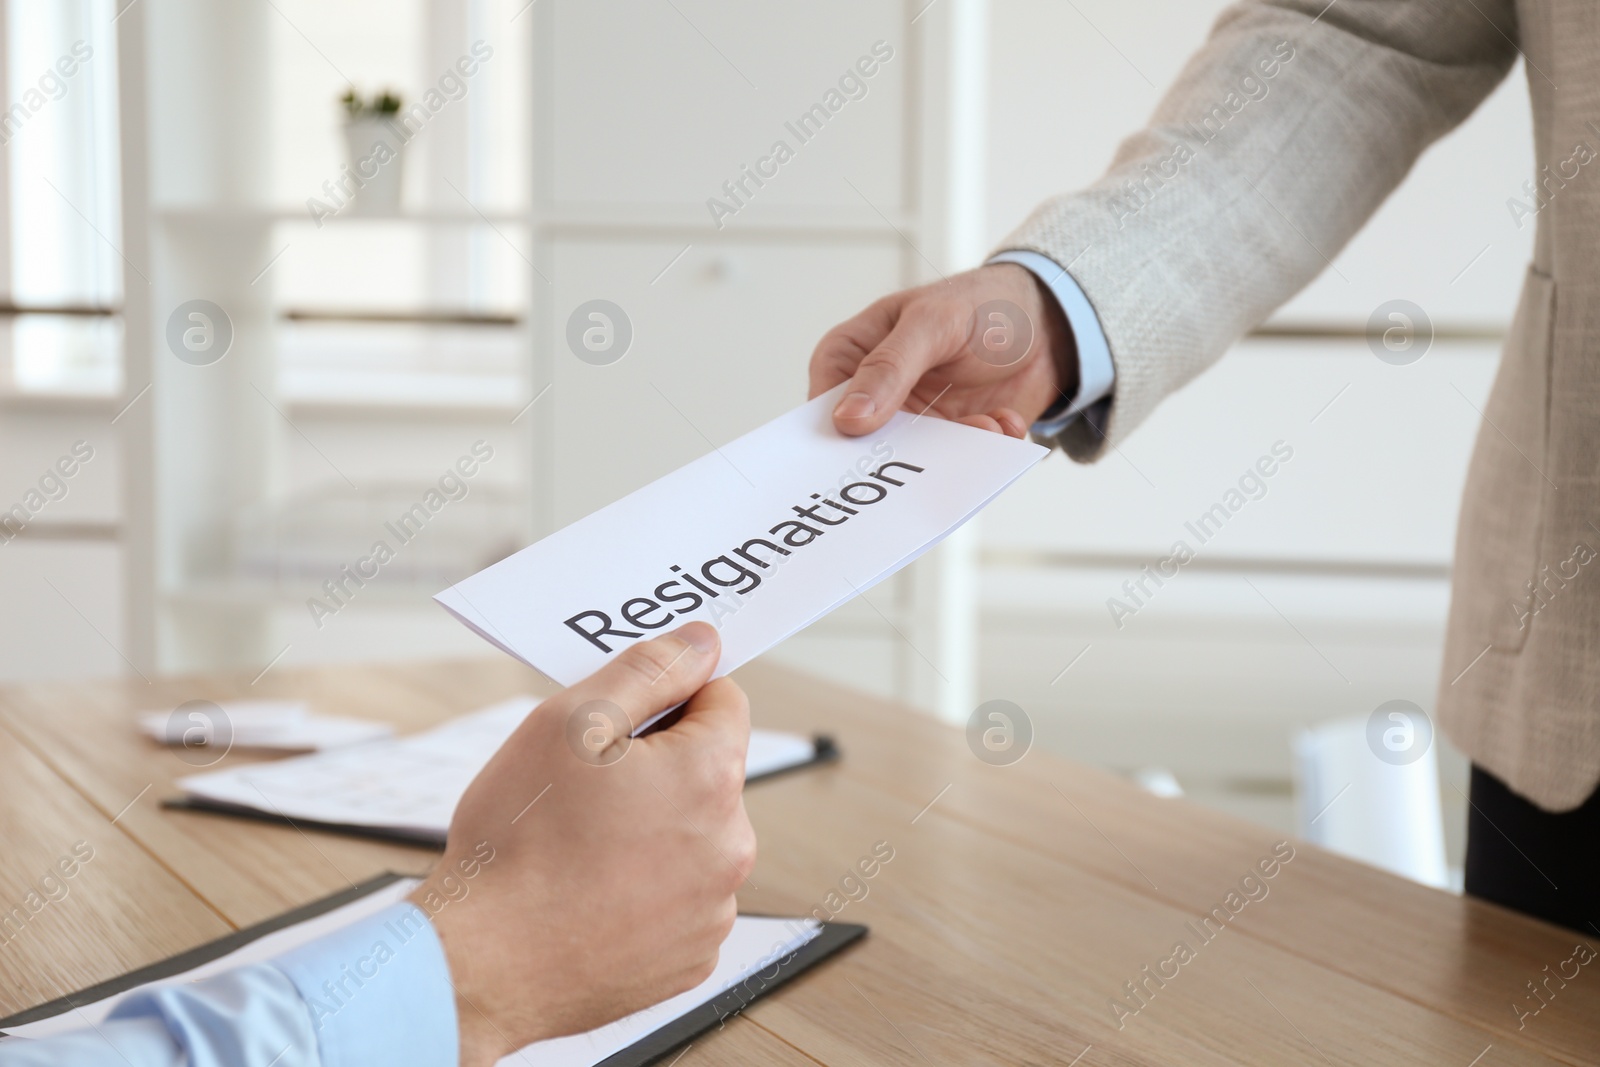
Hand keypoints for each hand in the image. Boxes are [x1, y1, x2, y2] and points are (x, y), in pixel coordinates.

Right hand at [410, 622, 753, 1066]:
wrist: (481, 966)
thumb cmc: (518, 844)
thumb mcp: (569, 722)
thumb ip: (647, 670)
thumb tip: (702, 642)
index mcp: (710, 777)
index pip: (723, 700)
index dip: (670, 696)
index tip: (623, 718)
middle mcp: (731, 845)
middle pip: (708, 772)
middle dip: (657, 767)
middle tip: (584, 786)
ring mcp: (714, 908)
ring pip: (693, 837)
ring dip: (653, 829)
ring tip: (580, 847)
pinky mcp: (692, 956)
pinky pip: (680, 898)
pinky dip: (646, 890)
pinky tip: (591, 893)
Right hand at [809, 262, 1075, 437]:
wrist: (1049, 320)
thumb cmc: (980, 302)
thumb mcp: (933, 323)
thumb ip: (889, 367)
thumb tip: (847, 419)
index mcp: (850, 357)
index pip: (823, 408)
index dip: (831, 438)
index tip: (857, 454)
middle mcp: (875, 396)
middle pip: (865, 446)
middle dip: (900, 456)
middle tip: (926, 463)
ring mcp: (914, 422)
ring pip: (916, 461)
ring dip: (955, 451)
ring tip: (988, 426)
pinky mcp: (951, 440)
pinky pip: (958, 465)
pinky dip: (985, 449)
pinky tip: (1006, 421)